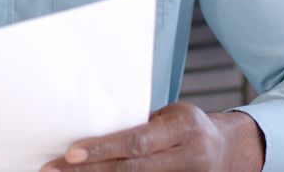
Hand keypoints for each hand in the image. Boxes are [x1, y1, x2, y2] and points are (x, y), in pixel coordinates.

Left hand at [40, 103, 263, 171]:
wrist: (229, 150)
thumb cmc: (188, 127)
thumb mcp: (170, 116)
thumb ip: (140, 126)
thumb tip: (92, 131)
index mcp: (184, 129)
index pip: (137, 141)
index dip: (103, 148)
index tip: (70, 153)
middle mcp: (188, 158)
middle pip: (132, 169)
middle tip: (53, 170)